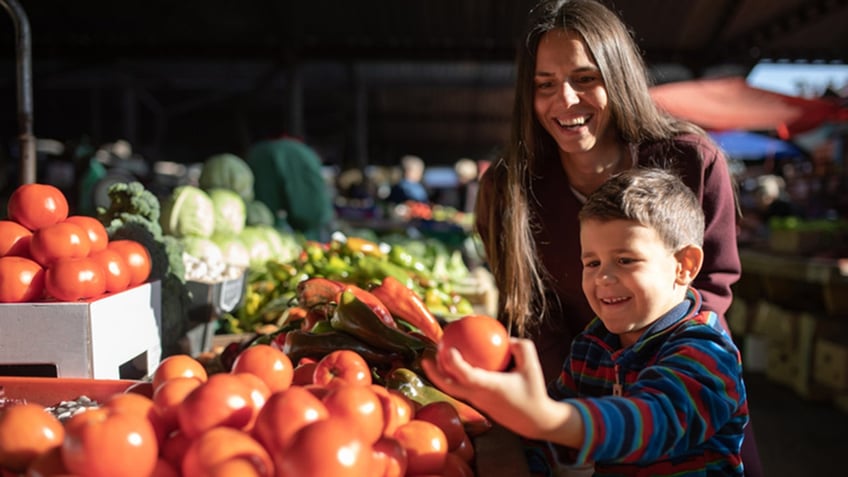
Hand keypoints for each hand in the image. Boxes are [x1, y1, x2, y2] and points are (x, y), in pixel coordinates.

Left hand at [422, 338, 561, 439]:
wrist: (534, 421)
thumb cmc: (533, 391)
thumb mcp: (532, 365)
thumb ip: (521, 347)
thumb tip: (506, 337)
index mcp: (489, 387)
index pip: (466, 375)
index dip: (454, 363)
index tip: (448, 349)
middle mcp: (479, 396)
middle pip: (449, 387)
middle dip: (433, 374)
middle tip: (424, 358)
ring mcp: (477, 402)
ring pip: (453, 389)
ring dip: (441, 375)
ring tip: (435, 359)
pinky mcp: (479, 405)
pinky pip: (463, 389)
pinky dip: (456, 377)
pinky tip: (459, 365)